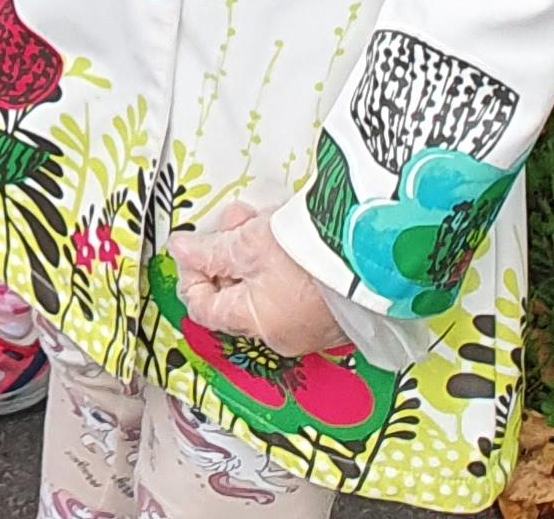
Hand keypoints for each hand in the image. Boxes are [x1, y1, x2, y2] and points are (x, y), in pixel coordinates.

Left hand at [170, 203, 348, 357]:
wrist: (373, 251)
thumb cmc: (308, 253)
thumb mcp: (246, 245)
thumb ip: (208, 252)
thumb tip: (180, 253)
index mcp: (258, 325)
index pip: (204, 307)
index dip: (192, 274)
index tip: (193, 246)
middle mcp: (283, 334)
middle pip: (235, 293)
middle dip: (227, 253)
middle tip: (233, 221)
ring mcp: (311, 325)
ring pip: (263, 285)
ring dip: (253, 250)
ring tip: (262, 219)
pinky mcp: (334, 309)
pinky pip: (292, 287)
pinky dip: (282, 261)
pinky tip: (286, 232)